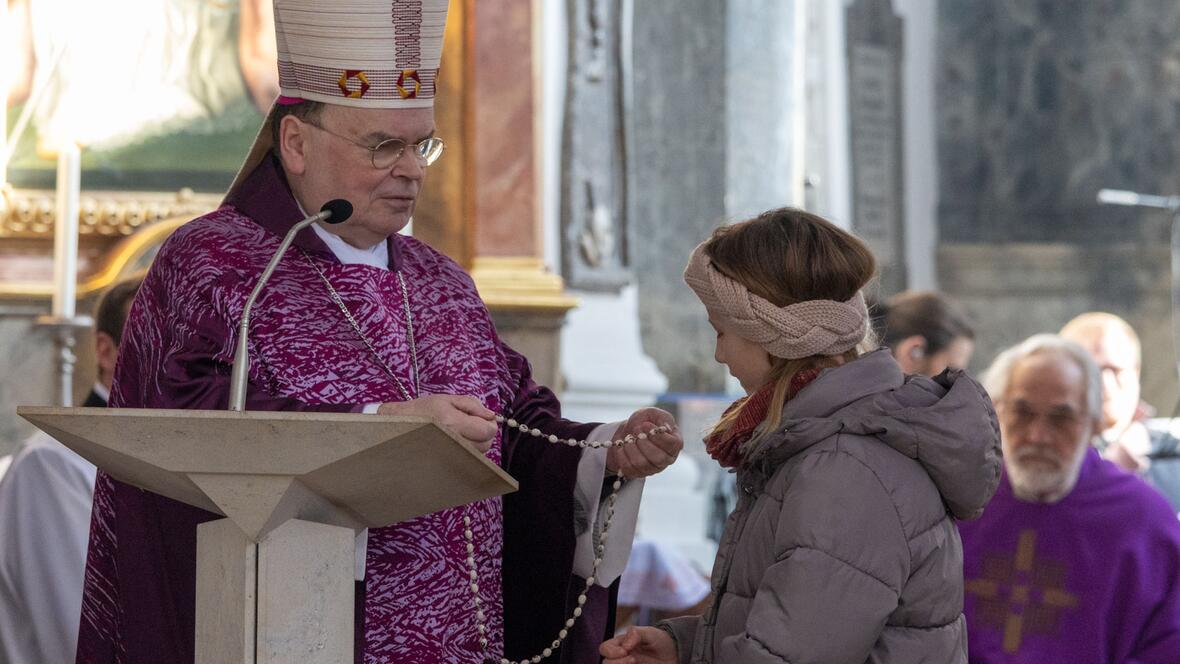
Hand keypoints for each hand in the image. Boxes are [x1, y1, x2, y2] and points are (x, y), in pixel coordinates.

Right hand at [378, 395, 496, 453]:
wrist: (398, 426)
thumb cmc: (421, 411)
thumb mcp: (447, 399)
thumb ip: (472, 405)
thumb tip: (491, 415)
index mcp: (452, 422)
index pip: (487, 431)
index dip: (489, 424)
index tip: (482, 419)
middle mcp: (451, 442)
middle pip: (486, 445)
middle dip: (483, 434)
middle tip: (471, 424)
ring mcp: (448, 456)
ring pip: (478, 455)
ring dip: (476, 443)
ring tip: (460, 433)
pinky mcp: (445, 465)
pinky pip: (467, 461)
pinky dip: (467, 452)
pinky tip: (456, 443)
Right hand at [600, 626, 676, 663]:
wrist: (676, 654)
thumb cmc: (661, 641)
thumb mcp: (651, 633)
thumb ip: (636, 634)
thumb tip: (624, 646)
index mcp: (621, 645)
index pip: (604, 648)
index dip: (611, 651)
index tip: (626, 651)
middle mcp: (621, 658)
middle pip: (605, 663)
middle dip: (616, 663)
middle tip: (633, 660)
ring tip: (635, 663)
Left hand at [606, 408, 681, 478]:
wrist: (628, 432)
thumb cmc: (644, 422)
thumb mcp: (653, 413)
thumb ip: (662, 417)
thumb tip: (666, 428)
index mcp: (675, 444)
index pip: (672, 445)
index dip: (658, 435)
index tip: (645, 425)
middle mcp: (666, 459)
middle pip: (658, 458)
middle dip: (643, 442)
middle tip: (636, 430)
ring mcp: (652, 468)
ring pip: (642, 464)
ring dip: (631, 448)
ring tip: (628, 438)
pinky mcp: (638, 473)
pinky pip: (629, 469)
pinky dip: (622, 455)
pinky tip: (622, 446)